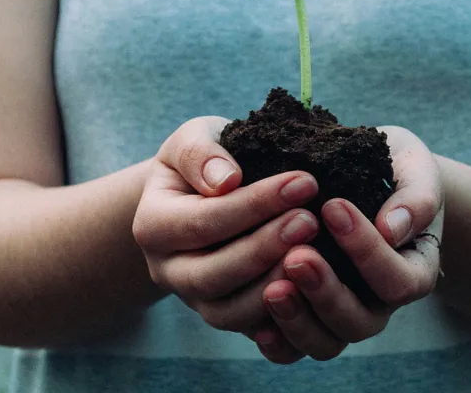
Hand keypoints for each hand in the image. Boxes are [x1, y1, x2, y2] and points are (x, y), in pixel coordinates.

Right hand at [132, 116, 320, 334]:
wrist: (202, 194)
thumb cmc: (204, 161)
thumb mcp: (194, 139)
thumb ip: (201, 153)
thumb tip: (226, 179)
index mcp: (153, 225)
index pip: (203, 221)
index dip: (254, 205)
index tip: (304, 182)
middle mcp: (167, 271)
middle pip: (212, 274)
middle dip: (265, 248)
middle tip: (311, 220)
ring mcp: (195, 301)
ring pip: (230, 313)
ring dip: (275, 285)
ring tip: (317, 254)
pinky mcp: (226, 317)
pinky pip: (252, 332)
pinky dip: (283, 318)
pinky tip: (315, 289)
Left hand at [255, 126, 443, 362]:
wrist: (369, 177)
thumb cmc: (395, 169)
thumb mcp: (414, 169)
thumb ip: (415, 197)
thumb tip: (392, 228)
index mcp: (414, 270)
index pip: (398, 280)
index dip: (367, 251)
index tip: (333, 206)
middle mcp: (380, 303)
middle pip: (360, 322)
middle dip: (326, 291)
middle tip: (297, 255)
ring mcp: (343, 316)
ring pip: (326, 343)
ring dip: (298, 320)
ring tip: (272, 287)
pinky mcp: (308, 319)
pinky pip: (294, 350)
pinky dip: (277, 342)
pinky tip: (257, 321)